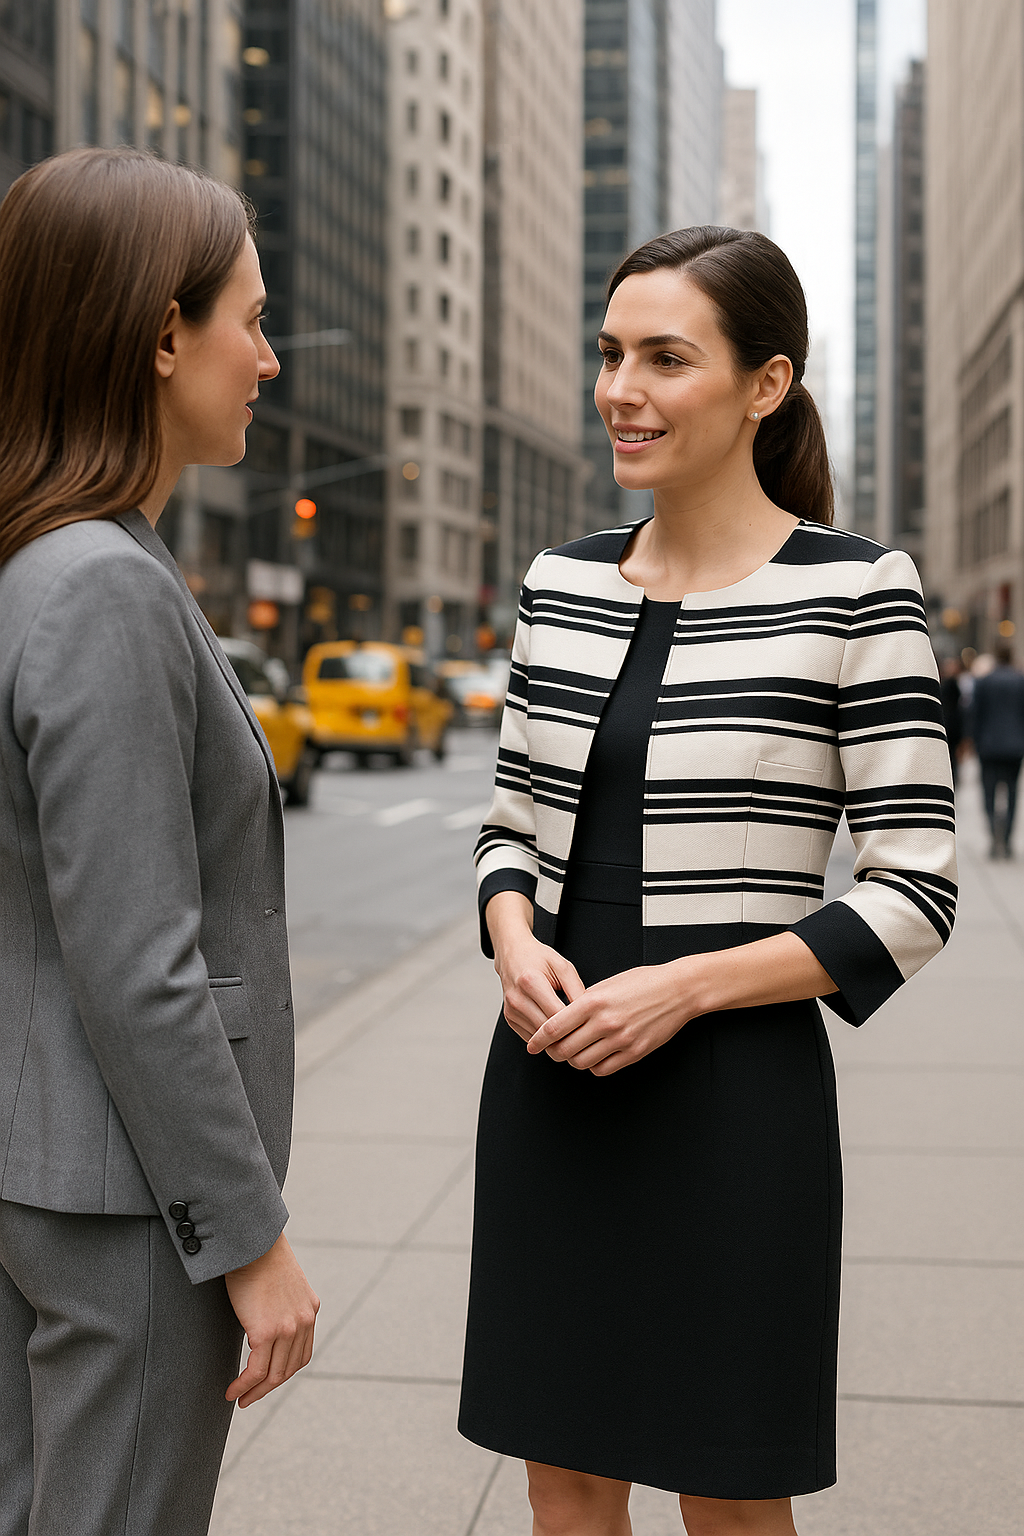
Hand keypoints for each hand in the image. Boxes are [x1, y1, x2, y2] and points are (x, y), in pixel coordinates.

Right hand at [224, 1233, 319, 1407]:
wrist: (252, 1242)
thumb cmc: (258, 1257)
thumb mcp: (280, 1283)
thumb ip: (280, 1306)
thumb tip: (261, 1325)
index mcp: (310, 1309)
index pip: (301, 1353)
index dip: (283, 1372)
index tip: (266, 1381)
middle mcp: (304, 1321)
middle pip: (289, 1368)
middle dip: (269, 1387)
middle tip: (250, 1397)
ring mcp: (288, 1328)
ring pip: (274, 1374)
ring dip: (255, 1391)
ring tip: (239, 1398)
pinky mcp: (267, 1331)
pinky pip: (256, 1370)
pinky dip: (244, 1385)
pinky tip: (232, 1390)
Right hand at [486, 889, 584, 1042]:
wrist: (513, 954)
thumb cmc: (539, 958)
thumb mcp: (563, 966)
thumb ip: (576, 989)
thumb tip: (588, 1014)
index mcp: (530, 981)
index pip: (556, 1014)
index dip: (575, 1022)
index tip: (589, 1025)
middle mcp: (517, 998)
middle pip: (546, 1029)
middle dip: (567, 1034)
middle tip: (584, 1035)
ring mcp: (510, 1010)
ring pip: (539, 1037)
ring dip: (556, 1039)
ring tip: (572, 1034)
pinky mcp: (509, 1018)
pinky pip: (531, 1037)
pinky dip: (544, 1038)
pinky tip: (556, 1032)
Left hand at [527, 960, 699, 1074]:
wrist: (677, 990)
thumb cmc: (642, 982)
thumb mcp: (606, 984)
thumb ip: (583, 1002)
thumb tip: (562, 1018)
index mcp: (593, 1001)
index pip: (554, 1027)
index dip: (539, 1039)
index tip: (532, 1045)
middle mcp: (605, 1022)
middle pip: (564, 1049)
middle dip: (553, 1052)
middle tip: (552, 1050)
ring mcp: (621, 1039)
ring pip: (582, 1062)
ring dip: (573, 1060)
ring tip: (574, 1052)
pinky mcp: (635, 1051)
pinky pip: (603, 1068)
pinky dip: (593, 1066)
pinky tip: (594, 1056)